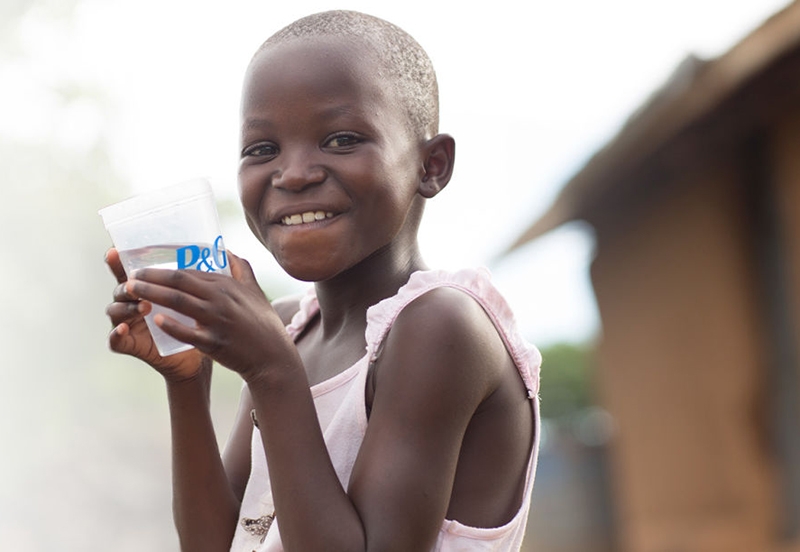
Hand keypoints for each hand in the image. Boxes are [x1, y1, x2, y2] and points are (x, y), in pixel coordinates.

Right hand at [105, 247, 206, 381]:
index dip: (121, 261)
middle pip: (122, 288)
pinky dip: (116, 335)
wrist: (196, 358)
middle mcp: (135, 303)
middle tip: (134, 281)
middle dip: (127, 283)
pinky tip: (123, 329)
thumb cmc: (197, 324)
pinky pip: (115, 340)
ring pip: (115, 311)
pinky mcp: (131, 345)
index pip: (132, 272)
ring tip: (143, 306)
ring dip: (126, 306)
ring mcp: (130, 325)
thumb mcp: (200, 299)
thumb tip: (225, 251)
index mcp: (149, 289)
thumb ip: (208, 276)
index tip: (116, 250)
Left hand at [120, 251, 296, 380]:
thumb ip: (242, 270)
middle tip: (131, 276)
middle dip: (151, 277)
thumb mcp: (255, 292)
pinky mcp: (214, 343)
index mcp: (227, 286)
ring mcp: (217, 320)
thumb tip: (229, 252)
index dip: (164, 269)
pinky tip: (154, 320)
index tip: (145, 268)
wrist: (272, 357)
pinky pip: (187, 332)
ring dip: (152, 294)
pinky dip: (170, 325)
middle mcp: (221, 299)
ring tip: (132, 291)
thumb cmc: (263, 324)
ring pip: (178, 302)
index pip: (190, 272)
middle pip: (179, 282)